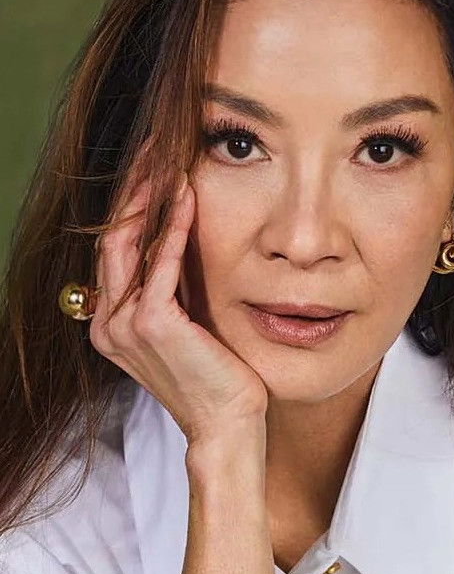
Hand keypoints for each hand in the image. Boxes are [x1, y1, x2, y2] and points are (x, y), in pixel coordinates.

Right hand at [89, 155, 268, 445]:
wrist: (226, 424)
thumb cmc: (214, 375)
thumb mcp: (186, 324)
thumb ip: (172, 287)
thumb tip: (178, 240)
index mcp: (112, 322)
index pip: (115, 249)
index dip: (129, 205)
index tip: (151, 168)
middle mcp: (107, 322)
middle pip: (112, 238)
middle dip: (132, 190)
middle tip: (154, 150)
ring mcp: (124, 324)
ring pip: (127, 243)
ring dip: (148, 199)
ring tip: (168, 161)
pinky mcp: (151, 324)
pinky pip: (160, 263)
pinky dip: (173, 227)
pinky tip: (187, 197)